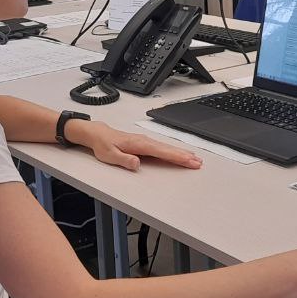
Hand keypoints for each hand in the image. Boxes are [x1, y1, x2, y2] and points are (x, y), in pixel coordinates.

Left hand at [68, 120, 201, 171]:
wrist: (98, 134)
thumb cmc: (103, 145)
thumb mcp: (109, 155)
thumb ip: (123, 160)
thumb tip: (137, 163)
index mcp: (139, 144)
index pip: (162, 152)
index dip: (177, 157)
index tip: (189, 161)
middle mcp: (145, 141)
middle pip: (168, 149)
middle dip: (184, 156)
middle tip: (198, 163)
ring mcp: (145, 141)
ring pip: (167, 148)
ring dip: (181, 153)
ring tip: (194, 159)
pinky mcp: (145, 143)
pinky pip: (163, 148)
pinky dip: (173, 151)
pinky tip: (178, 154)